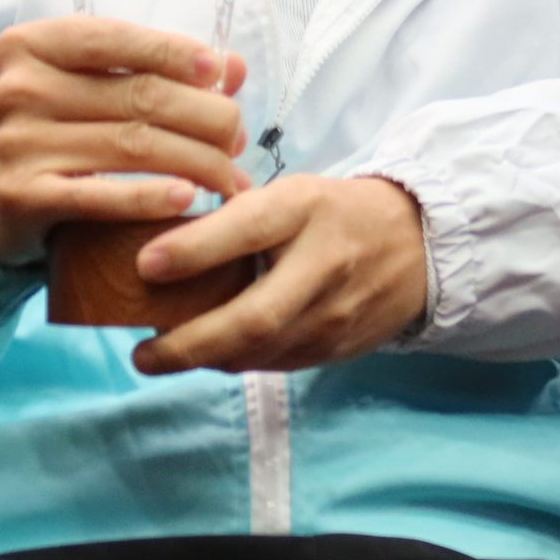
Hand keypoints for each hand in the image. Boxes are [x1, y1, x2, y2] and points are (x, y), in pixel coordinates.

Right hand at [0, 15, 249, 266]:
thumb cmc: (41, 133)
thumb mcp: (81, 88)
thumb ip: (150, 71)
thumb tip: (233, 67)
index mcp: (33, 44)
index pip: (118, 39)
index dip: (176, 52)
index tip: (220, 71)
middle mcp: (20, 87)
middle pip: (138, 96)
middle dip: (205, 117)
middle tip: (237, 138)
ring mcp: (17, 142)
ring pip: (133, 145)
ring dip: (196, 162)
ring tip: (230, 177)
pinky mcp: (21, 196)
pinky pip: (102, 195)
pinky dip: (151, 198)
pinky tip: (188, 200)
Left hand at [130, 175, 428, 373]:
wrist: (417, 244)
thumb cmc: (333, 213)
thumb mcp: (292, 195)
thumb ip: (237, 218)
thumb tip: (159, 248)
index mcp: (306, 209)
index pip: (247, 228)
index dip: (194, 249)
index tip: (144, 264)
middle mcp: (323, 264)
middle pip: (254, 317)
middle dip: (190, 343)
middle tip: (142, 354)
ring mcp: (334, 314)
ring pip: (259, 352)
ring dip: (205, 359)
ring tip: (161, 355)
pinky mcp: (336, 348)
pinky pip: (274, 363)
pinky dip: (234, 361)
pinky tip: (208, 353)